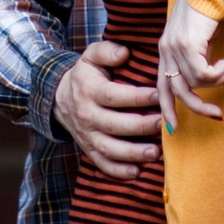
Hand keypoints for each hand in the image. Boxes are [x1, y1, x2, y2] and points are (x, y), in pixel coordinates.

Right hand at [54, 41, 161, 177]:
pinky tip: (137, 172)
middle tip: (163, 124)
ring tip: (155, 152)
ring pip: (109, 149)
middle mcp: (86, 115)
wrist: (60, 99)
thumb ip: (107, 51)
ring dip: (133, 153)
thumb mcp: (91, 56)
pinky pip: (102, 164)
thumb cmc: (86, 76)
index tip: (158, 95)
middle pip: (114, 125)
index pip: (113, 96)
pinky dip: (119, 171)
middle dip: (140, 127)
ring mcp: (87, 136)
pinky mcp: (89, 150)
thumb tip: (124, 53)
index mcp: (89, 90)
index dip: (136, 97)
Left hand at [155, 0, 223, 131]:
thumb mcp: (200, 38)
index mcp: (165, 49)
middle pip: (176, 92)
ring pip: (193, 84)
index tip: (174, 128)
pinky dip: (218, 75)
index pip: (160, 86)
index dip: (167, 108)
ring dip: (219, 83)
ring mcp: (175, 47)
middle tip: (218, 115)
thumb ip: (198, 57)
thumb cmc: (209, 9)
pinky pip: (203, 74)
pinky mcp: (188, 44)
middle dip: (197, 108)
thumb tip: (209, 79)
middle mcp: (166, 50)